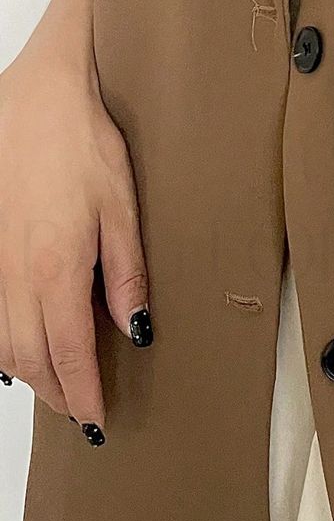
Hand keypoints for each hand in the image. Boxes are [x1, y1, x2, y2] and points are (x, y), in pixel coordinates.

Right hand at [0, 42, 149, 439]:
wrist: (39, 99)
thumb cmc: (84, 143)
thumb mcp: (122, 207)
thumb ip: (127, 274)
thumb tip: (135, 330)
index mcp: (56, 269)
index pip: (68, 353)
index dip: (81, 393)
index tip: (97, 421)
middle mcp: (15, 274)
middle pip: (28, 358)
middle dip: (56, 392)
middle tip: (82, 413)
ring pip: (1, 342)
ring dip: (28, 372)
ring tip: (58, 387)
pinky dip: (4, 342)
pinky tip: (21, 345)